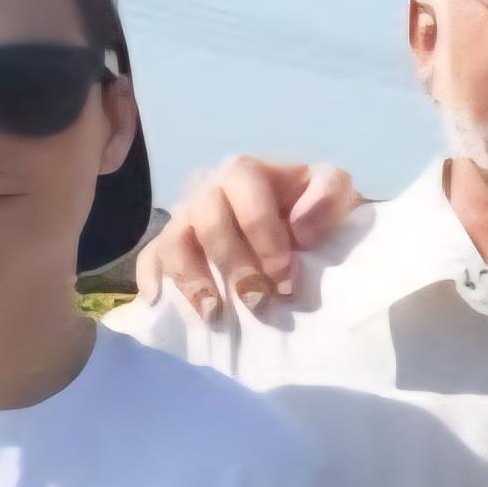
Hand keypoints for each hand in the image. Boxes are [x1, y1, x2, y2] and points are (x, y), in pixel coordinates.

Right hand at [135, 157, 366, 318]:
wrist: (302, 229)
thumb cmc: (314, 211)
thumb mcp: (336, 193)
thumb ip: (328, 196)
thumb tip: (301, 229)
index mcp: (246, 173)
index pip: (245, 192)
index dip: (263, 233)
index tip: (285, 274)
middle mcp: (209, 190)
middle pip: (207, 219)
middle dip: (234, 262)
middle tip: (259, 300)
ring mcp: (186, 219)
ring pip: (174, 241)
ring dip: (192, 279)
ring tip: (215, 313)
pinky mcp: (171, 247)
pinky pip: (151, 258)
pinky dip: (151, 279)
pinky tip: (158, 303)